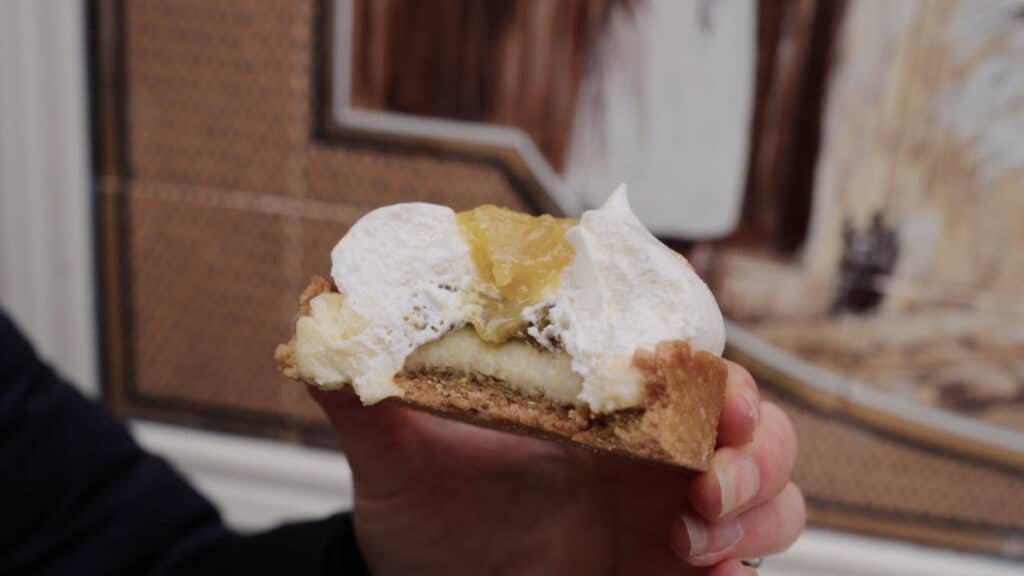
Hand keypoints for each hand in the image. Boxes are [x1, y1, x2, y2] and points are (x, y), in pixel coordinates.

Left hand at [311, 360, 803, 574]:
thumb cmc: (418, 512)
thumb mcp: (391, 450)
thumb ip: (360, 384)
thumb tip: (319, 308)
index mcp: (598, 404)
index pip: (688, 364)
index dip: (714, 369)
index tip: (700, 387)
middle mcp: (647, 453)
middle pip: (754, 427)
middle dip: (754, 449)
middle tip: (702, 482)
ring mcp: (666, 514)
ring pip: (771, 495)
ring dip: (757, 509)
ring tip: (690, 539)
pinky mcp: (670, 573)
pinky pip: (743, 567)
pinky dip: (744, 570)